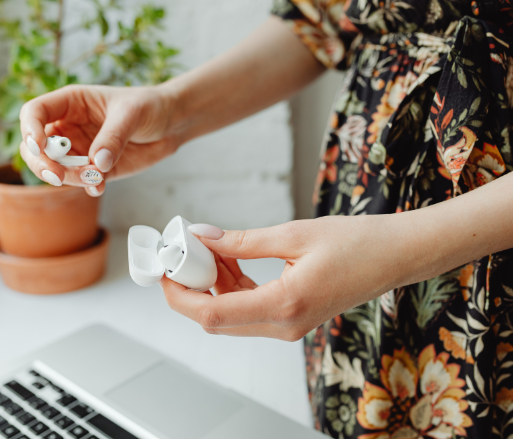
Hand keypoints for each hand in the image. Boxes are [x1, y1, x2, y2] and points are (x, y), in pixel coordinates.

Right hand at [19, 85, 178, 195]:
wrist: (171, 124)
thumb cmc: (149, 106)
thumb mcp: (132, 114)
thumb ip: (113, 137)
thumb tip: (97, 163)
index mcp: (70, 103)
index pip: (34, 112)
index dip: (29, 129)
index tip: (39, 146)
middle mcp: (68, 126)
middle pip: (34, 147)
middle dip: (41, 163)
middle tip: (58, 176)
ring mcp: (79, 149)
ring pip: (55, 168)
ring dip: (68, 178)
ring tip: (95, 178)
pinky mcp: (94, 168)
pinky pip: (80, 182)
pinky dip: (87, 186)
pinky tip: (100, 186)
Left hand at [160, 216, 416, 340]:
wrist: (395, 256)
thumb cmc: (357, 243)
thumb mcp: (292, 234)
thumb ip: (241, 241)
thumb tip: (202, 237)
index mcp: (284, 305)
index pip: (212, 313)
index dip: (180, 295)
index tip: (164, 271)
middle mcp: (284, 326)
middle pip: (216, 319)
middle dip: (191, 289)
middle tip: (181, 255)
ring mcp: (288, 326)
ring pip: (230, 315)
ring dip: (212, 285)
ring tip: (211, 249)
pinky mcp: (291, 319)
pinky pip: (248, 309)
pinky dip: (231, 287)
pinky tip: (231, 259)